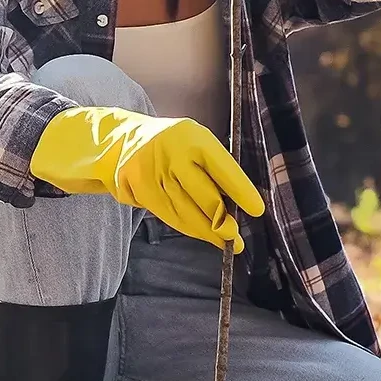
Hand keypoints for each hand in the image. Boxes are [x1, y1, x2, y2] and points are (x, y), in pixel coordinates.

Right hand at [30, 106, 265, 252]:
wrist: (124, 139)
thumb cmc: (175, 144)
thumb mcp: (197, 142)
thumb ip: (214, 167)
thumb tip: (237, 203)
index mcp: (194, 138)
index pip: (222, 167)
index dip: (240, 191)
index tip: (257, 209)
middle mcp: (173, 154)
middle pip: (202, 194)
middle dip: (222, 220)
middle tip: (236, 236)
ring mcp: (153, 172)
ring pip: (185, 210)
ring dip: (207, 230)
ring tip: (224, 241)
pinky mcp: (139, 189)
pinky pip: (168, 215)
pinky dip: (188, 228)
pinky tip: (202, 234)